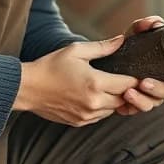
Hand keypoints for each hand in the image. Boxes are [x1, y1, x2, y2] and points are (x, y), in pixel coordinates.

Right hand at [15, 36, 138, 126]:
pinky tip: (95, 96)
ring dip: (114, 100)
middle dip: (126, 90)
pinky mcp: (80, 122)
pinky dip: (102, 108)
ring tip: (107, 86)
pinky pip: (100, 117)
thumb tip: (121, 40)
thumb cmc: (51, 66)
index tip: (135, 73)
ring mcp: (87, 115)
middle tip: (122, 78)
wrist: (28, 88)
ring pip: (113, 110)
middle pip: (124, 99)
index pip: (128, 84)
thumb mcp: (76, 50)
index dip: (134, 78)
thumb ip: (102, 47)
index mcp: (95, 83)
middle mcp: (94, 103)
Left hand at [114, 17, 163, 116]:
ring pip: (153, 103)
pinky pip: (135, 111)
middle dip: (159, 89)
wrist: (107, 62)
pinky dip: (129, 107)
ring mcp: (151, 96)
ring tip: (128, 92)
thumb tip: (153, 24)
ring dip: (142, 100)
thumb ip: (143, 26)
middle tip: (144, 82)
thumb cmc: (128, 47)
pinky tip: (121, 102)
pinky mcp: (135, 105)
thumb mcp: (135, 35)